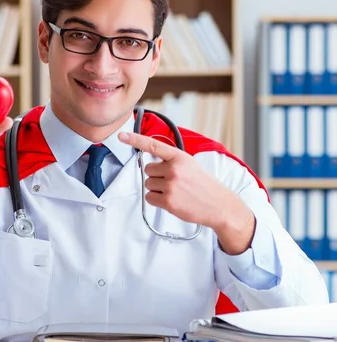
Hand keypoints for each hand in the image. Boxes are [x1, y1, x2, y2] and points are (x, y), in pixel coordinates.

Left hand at [118, 132, 254, 254]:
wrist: (220, 205)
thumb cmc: (204, 185)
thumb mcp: (190, 164)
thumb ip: (171, 161)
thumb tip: (150, 162)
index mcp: (179, 157)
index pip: (153, 145)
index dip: (135, 140)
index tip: (122, 135)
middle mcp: (174, 169)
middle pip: (148, 169)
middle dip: (156, 176)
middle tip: (174, 182)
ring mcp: (170, 185)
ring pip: (148, 184)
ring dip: (157, 189)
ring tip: (175, 192)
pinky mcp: (168, 201)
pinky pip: (149, 197)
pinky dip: (157, 200)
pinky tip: (172, 200)